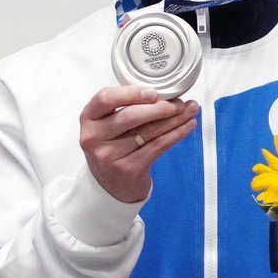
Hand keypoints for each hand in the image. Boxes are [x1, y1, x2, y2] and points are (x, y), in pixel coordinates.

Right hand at [78, 86, 198, 202]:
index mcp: (89, 119)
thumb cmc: (112, 147)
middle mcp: (95, 137)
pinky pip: (158, 146)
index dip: (131, 93)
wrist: (109, 185)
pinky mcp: (128, 168)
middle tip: (178, 103)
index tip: (153, 92)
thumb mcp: (107, 125)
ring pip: (148, 131)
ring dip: (174, 119)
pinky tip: (187, 127)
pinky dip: (176, 134)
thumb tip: (162, 94)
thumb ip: (125, 107)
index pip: (105, 98)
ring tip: (189, 111)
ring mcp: (110, 155)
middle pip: (130, 116)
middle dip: (159, 107)